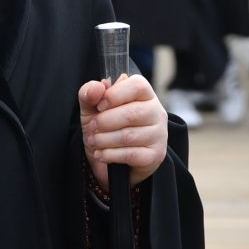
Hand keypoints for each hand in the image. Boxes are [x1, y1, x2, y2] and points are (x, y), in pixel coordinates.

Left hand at [78, 72, 169, 191]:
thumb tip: (97, 87)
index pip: (137, 86)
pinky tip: (100, 154)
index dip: (115, 95)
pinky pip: (130, 154)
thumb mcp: (92, 108)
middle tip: (92, 128)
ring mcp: (159, 134)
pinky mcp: (155, 155)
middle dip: (104, 122)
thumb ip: (89, 93)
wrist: (114, 162)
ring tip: (93, 141)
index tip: (100, 106)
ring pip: (129, 136)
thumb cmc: (106, 127)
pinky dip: (110, 155)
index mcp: (145, 94)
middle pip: (131, 113)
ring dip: (104, 139)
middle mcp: (157, 112)